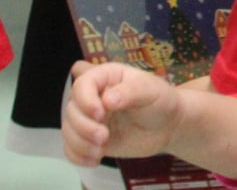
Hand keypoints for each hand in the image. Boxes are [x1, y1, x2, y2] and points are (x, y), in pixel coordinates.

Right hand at [63, 62, 182, 164]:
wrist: (168, 127)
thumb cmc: (161, 101)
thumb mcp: (151, 91)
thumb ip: (130, 91)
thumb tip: (107, 99)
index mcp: (106, 77)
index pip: (82, 84)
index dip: (86, 100)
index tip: (100, 114)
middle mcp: (94, 96)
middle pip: (72, 109)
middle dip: (84, 126)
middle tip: (103, 137)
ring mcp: (91, 119)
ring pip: (68, 130)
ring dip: (80, 143)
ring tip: (99, 151)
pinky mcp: (90, 139)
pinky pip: (71, 148)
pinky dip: (77, 156)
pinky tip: (94, 159)